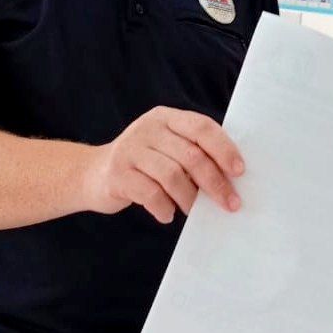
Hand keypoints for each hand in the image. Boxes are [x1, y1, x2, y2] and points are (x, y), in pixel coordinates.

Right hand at [84, 107, 243, 223]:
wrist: (93, 174)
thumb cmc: (144, 165)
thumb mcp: (166, 148)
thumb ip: (193, 154)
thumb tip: (231, 179)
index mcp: (166, 118)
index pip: (201, 127)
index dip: (224, 149)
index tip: (239, 171)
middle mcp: (148, 129)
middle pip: (191, 155)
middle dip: (215, 182)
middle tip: (230, 203)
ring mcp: (130, 150)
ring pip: (172, 176)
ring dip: (189, 198)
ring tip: (193, 210)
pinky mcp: (117, 174)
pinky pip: (150, 194)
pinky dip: (164, 208)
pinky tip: (167, 214)